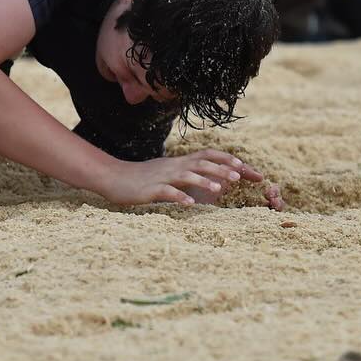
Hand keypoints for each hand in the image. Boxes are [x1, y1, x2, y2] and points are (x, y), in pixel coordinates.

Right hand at [101, 149, 281, 207]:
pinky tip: (189, 205)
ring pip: (186, 175)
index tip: (246, 168)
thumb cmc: (144, 179)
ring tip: (220, 190)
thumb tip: (213, 180)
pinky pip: (167, 192)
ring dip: (204, 181)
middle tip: (240, 177)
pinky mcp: (150, 189)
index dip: (227, 160)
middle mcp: (174, 166)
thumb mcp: (169, 173)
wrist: (114, 177)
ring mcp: (162, 177)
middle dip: (221, 169)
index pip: (208, 155)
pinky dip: (179, 197)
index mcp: (180, 162)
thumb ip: (189, 174)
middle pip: (201, 163)